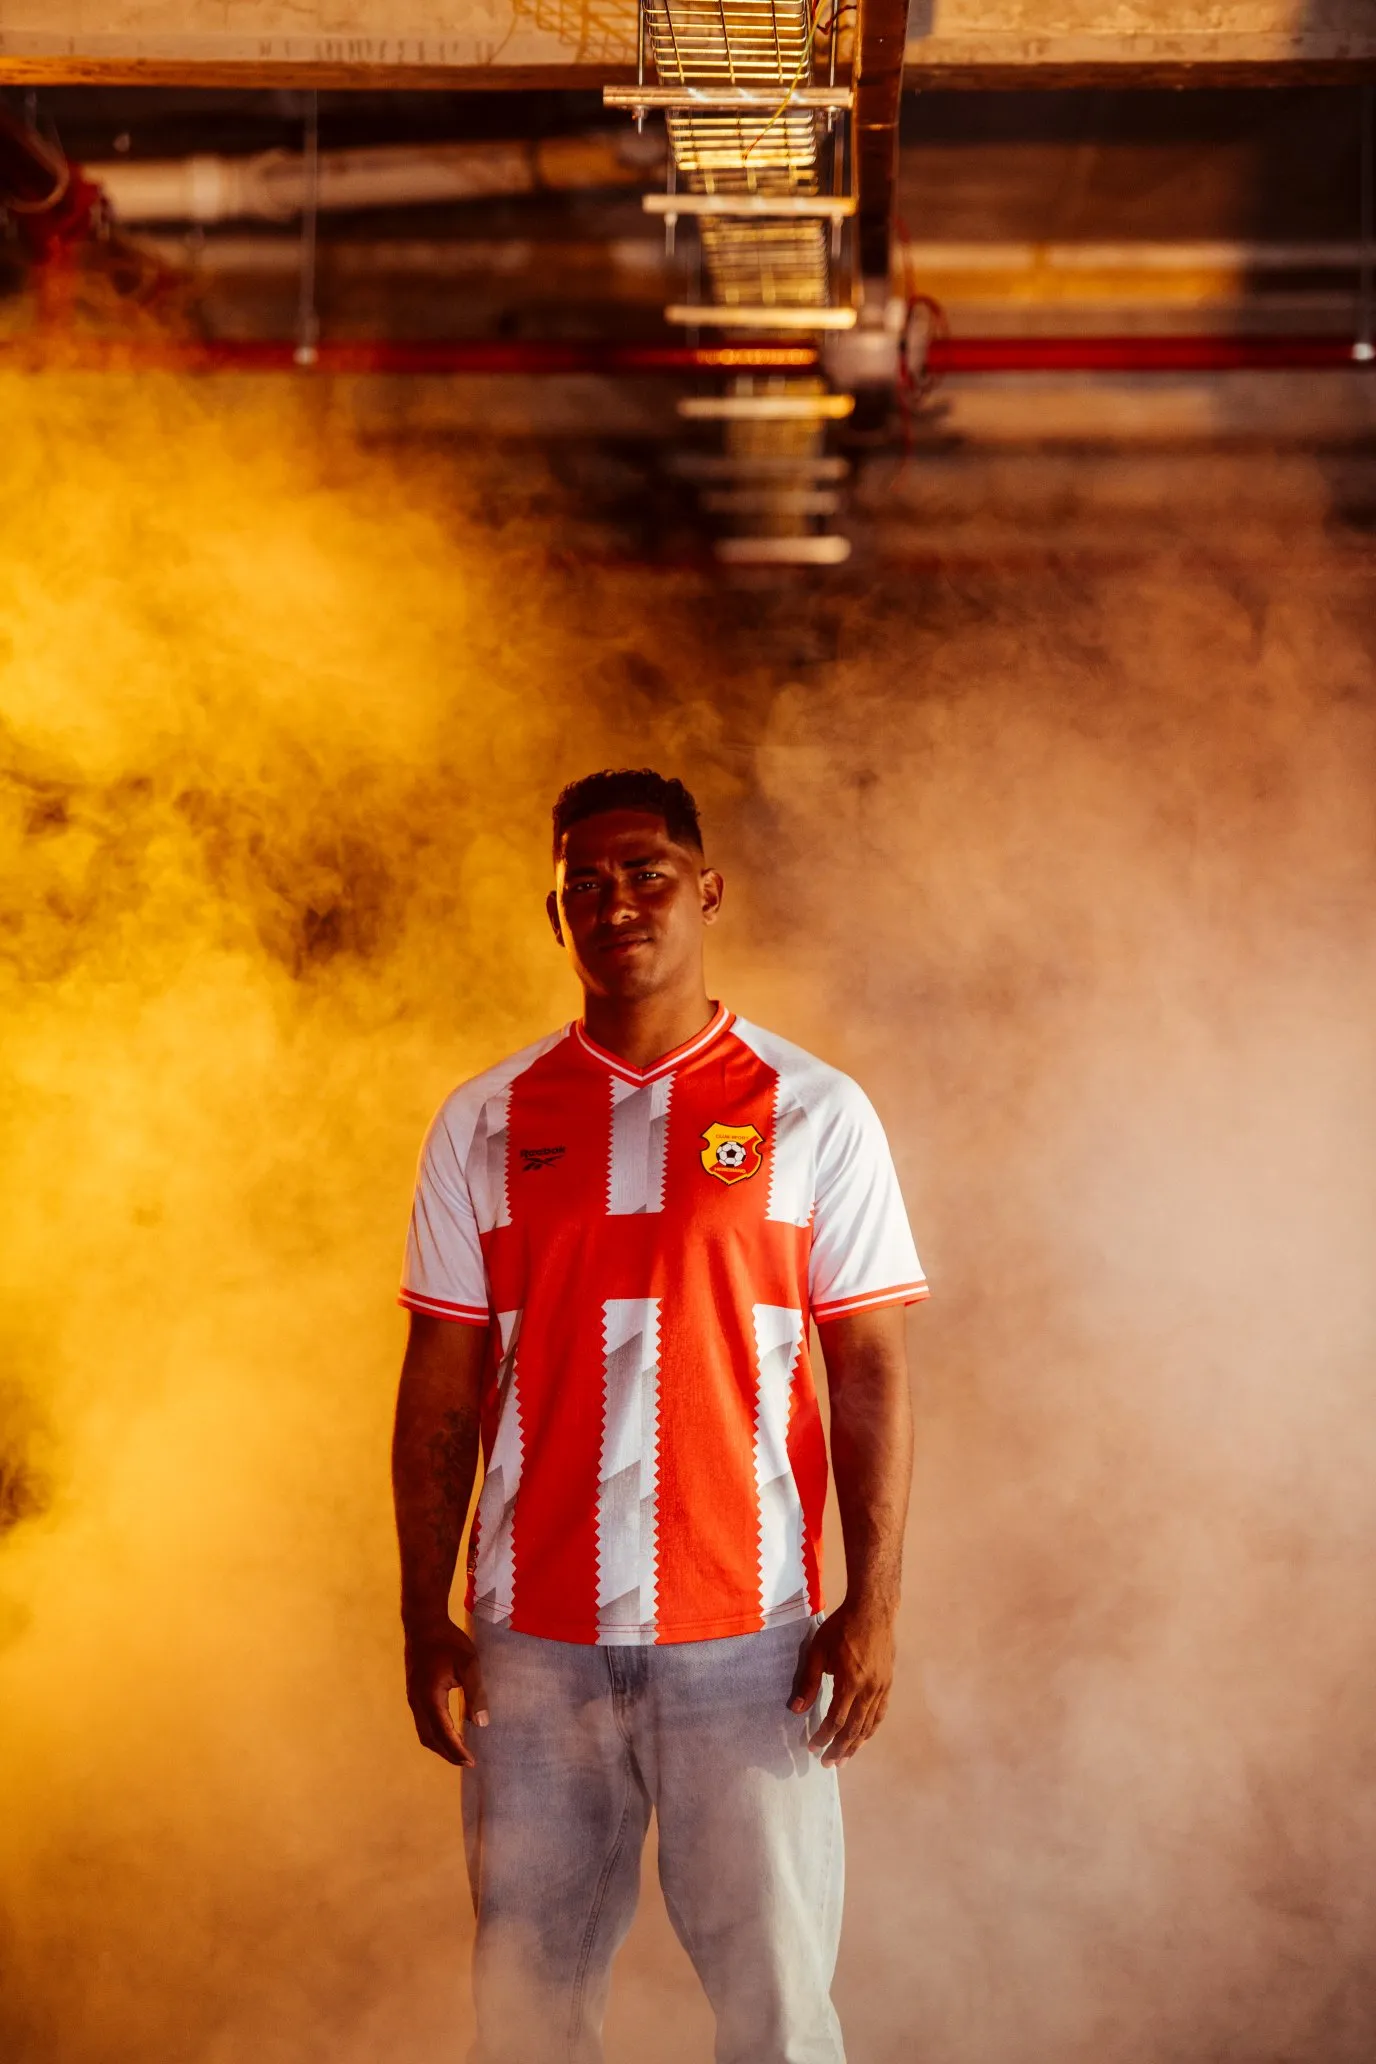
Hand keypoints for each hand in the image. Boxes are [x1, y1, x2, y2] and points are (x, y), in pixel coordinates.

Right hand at [404, 1618, 488, 1766]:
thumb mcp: (468, 1665)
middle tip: (467, 1761)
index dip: (457, 1751)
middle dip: (448, 1753)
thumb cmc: (448, 1642)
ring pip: (423, 1732)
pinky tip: (448, 1732)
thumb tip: (481, 1724)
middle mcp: (417, 1703)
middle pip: (430, 1739)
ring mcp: (412, 1698)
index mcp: (430, 1698)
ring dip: (440, 1745)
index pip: (444, 1733)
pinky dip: (435, 1734)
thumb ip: (475, 1694)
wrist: (423, 1623)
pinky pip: (422, 1722)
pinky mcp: (413, 1693)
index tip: (471, 1761)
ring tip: (458, 1751)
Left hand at [788, 1600, 895, 1766]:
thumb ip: (809, 1681)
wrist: (874, 1610)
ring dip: (856, 1744)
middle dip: (839, 1749)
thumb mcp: (819, 1650)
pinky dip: (871, 1729)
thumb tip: (796, 1709)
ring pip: (869, 1725)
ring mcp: (882, 1687)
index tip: (812, 1747)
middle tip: (827, 1764)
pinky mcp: (888, 1683)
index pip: (836, 1720)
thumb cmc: (842, 1627)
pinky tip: (864, 1736)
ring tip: (844, 1759)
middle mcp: (869, 1690)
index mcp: (850, 1682)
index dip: (823, 1737)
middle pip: (854, 1729)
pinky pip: (880, 1713)